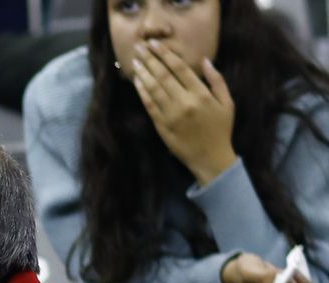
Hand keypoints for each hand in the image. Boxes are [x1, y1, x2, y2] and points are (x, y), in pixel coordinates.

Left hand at [129, 41, 236, 185]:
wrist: (210, 158)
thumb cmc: (221, 129)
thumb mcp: (227, 103)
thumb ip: (217, 81)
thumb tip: (205, 61)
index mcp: (200, 95)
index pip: (179, 69)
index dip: (165, 55)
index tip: (155, 44)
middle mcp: (183, 103)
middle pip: (163, 76)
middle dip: (150, 60)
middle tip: (139, 47)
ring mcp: (170, 115)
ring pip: (153, 89)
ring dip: (143, 73)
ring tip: (135, 61)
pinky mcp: (161, 126)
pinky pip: (149, 106)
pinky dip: (142, 92)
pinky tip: (137, 82)